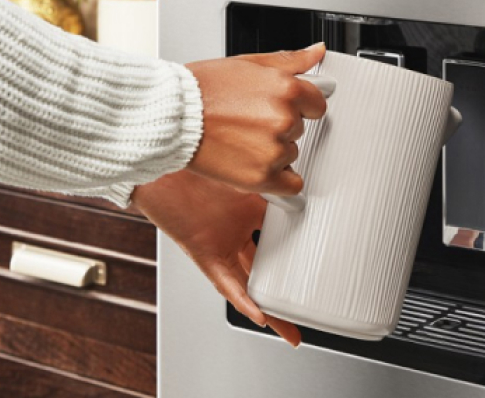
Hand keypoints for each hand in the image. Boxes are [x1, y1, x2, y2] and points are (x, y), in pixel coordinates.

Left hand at [132, 169, 301, 346]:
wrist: (163, 156)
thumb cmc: (197, 154)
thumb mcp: (245, 168)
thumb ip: (271, 180)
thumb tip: (297, 182)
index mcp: (250, 208)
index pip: (282, 233)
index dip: (300, 245)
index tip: (320, 253)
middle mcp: (237, 230)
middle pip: (267, 266)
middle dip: (286, 291)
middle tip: (305, 311)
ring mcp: (221, 243)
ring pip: (249, 283)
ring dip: (268, 309)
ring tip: (288, 330)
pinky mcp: (202, 253)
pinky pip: (226, 282)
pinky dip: (243, 300)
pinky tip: (259, 313)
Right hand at [185, 43, 326, 195]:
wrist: (171, 116)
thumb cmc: (202, 89)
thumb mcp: (248, 63)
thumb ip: (290, 60)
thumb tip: (317, 53)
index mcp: (286, 89)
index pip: (317, 104)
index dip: (300, 106)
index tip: (281, 108)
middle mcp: (284, 119)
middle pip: (299, 129)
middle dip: (279, 126)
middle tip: (249, 121)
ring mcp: (274, 150)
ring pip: (291, 153)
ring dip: (273, 150)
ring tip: (241, 138)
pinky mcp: (262, 177)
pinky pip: (292, 186)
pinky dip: (280, 180)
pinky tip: (259, 167)